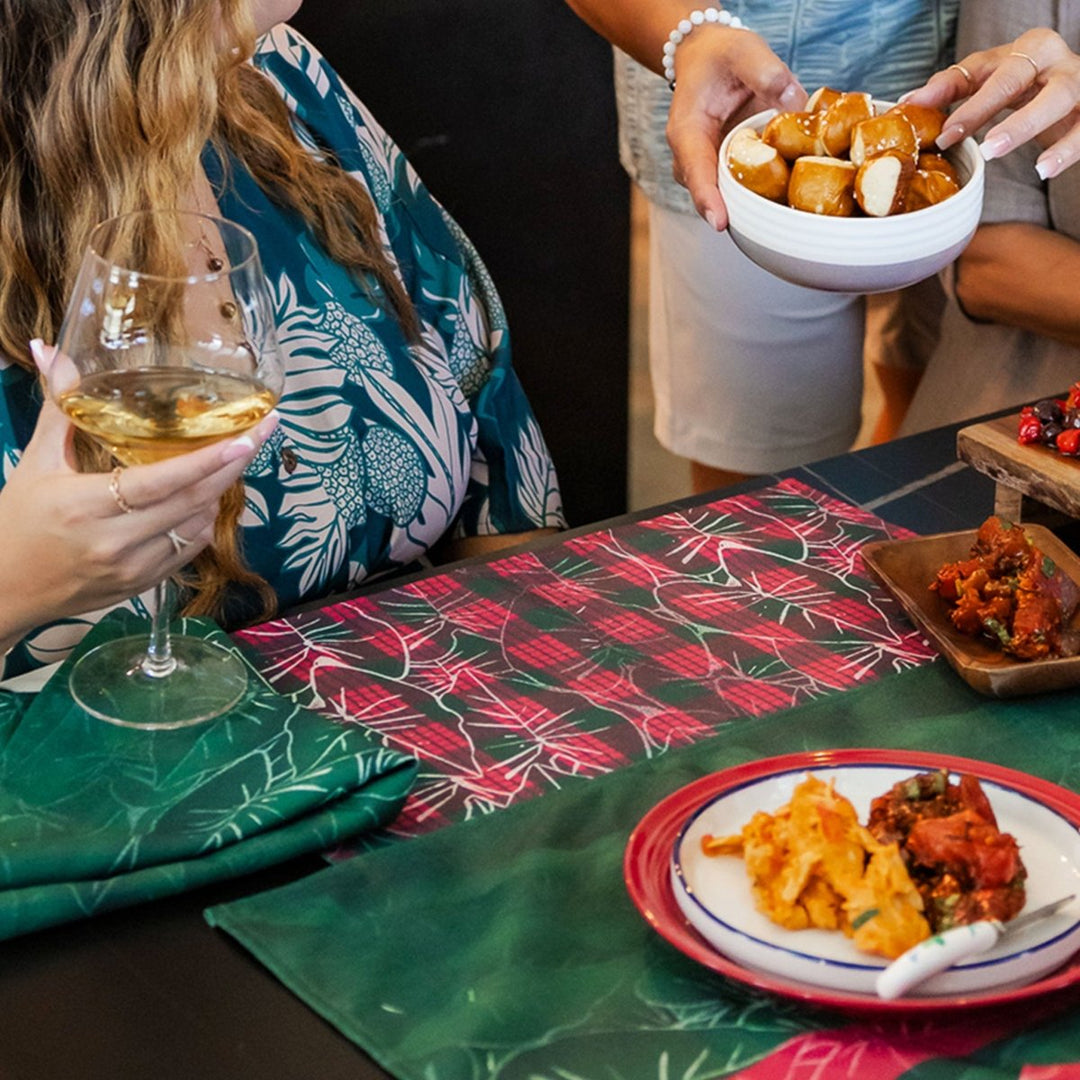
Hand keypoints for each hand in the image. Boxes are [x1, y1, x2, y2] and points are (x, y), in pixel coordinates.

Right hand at [0, 342, 277, 648]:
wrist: (5, 590)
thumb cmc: (17, 522)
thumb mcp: (35, 462)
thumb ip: (58, 407)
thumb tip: (53, 350)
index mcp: (87, 505)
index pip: (164, 480)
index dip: (211, 459)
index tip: (248, 436)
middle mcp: (117, 540)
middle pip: (194, 501)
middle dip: (234, 466)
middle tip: (260, 434)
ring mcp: (134, 567)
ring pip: (198, 526)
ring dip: (218, 493)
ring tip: (230, 461)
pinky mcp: (143, 585)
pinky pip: (189, 550)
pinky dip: (202, 522)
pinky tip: (204, 498)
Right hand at [666, 27, 804, 228]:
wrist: (707, 58)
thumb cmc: (720, 56)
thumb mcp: (745, 50)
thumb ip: (768, 73)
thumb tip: (796, 104)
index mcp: (688, 131)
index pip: (695, 171)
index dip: (708, 198)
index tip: (720, 222)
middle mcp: (690, 157)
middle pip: (710, 194)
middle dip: (737, 210)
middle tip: (770, 219)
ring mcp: (705, 167)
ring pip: (725, 195)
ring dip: (751, 202)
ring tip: (781, 205)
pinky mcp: (722, 170)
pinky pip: (739, 187)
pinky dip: (760, 190)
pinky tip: (785, 189)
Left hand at [903, 29, 1079, 178]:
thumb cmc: (1029, 84)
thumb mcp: (992, 79)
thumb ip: (952, 87)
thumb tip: (908, 102)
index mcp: (1025, 50)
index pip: (983, 70)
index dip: (954, 96)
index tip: (934, 129)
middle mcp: (1053, 61)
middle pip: (1015, 78)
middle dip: (982, 106)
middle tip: (952, 136)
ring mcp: (1077, 85)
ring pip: (1055, 100)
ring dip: (1024, 125)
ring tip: (994, 149)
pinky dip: (1065, 151)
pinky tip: (1044, 169)